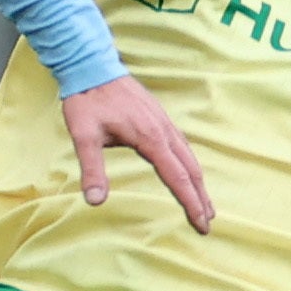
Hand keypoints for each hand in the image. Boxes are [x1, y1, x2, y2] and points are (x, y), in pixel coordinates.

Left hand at [61, 74, 212, 231]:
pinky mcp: (159, 116)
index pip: (177, 177)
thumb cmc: (86, 100)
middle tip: (208, 223)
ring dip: (198, 181)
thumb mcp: (83, 136)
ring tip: (204, 203)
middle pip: (190, 169)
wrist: (91, 66)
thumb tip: (95, 201)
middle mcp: (163, 130)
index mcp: (150, 138)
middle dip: (201, 198)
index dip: (190, 203)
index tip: (201, 224)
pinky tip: (188, 170)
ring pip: (189, 156)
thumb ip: (91, 169)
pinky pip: (182, 144)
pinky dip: (190, 163)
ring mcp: (163, 121)